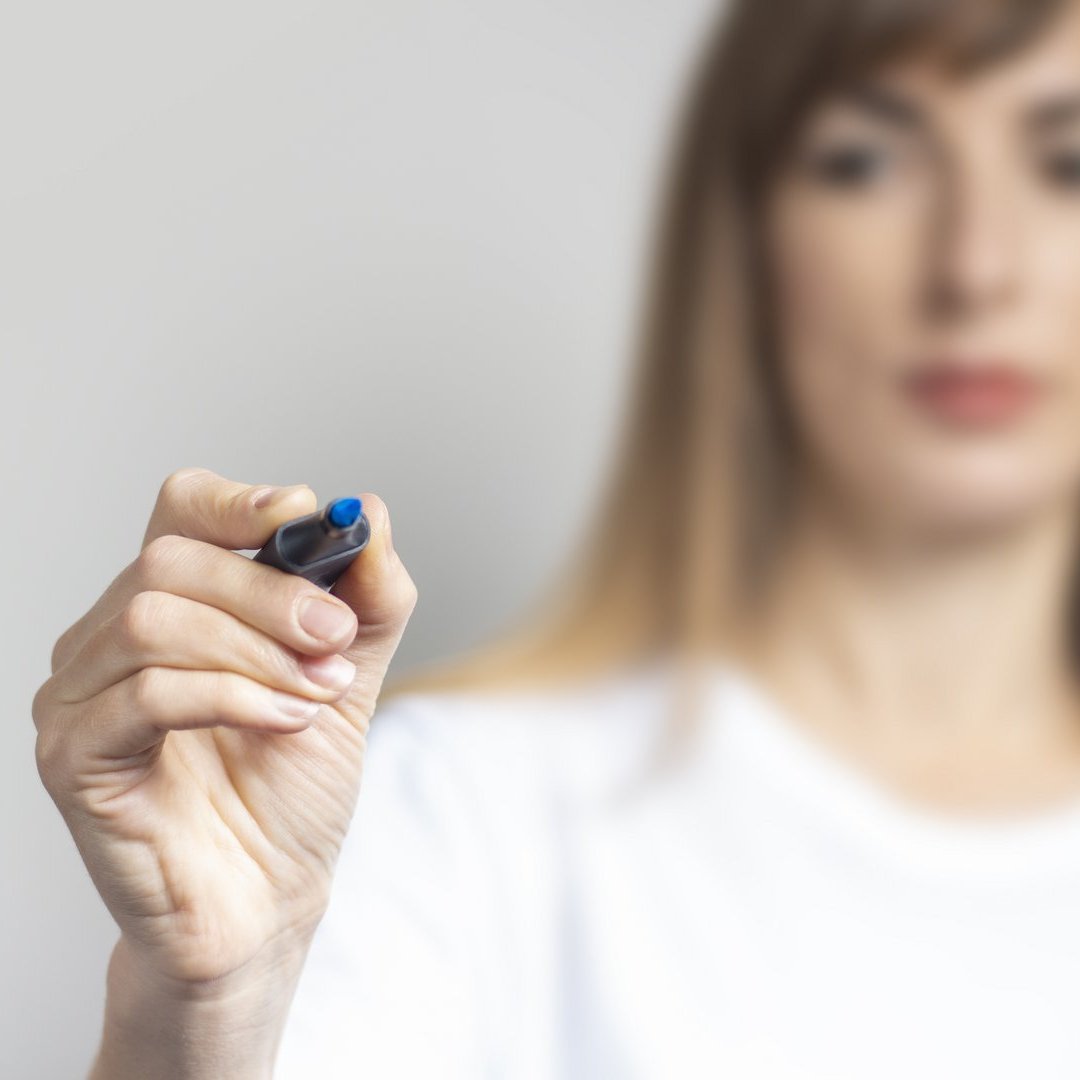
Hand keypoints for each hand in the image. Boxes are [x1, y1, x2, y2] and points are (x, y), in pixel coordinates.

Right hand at [33, 467, 417, 988]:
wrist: (266, 899)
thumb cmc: (290, 789)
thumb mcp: (348, 679)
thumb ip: (366, 603)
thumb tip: (373, 514)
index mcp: (174, 604)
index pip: (180, 509)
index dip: (237, 502)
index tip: (302, 518)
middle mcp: (110, 638)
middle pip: (170, 558)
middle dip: (270, 592)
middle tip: (333, 637)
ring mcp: (80, 697)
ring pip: (155, 619)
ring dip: (258, 651)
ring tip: (317, 693)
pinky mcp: (73, 757)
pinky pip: (147, 693)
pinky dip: (234, 697)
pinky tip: (286, 722)